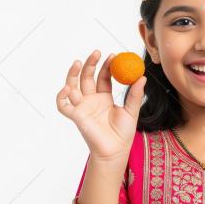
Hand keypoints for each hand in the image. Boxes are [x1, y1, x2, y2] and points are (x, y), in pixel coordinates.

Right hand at [56, 50, 146, 165]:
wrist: (116, 151)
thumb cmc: (124, 133)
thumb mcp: (132, 111)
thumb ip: (135, 95)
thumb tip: (142, 76)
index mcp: (105, 98)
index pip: (103, 77)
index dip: (106, 66)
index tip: (112, 55)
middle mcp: (91, 100)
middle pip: (87, 78)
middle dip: (90, 64)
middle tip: (96, 52)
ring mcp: (82, 107)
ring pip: (72, 86)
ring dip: (73, 74)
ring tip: (78, 62)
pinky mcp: (76, 116)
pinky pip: (63, 105)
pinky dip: (62, 96)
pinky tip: (68, 88)